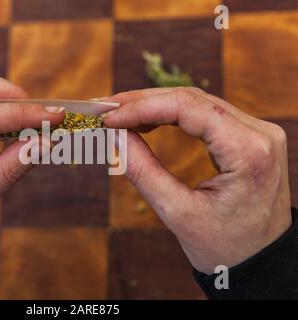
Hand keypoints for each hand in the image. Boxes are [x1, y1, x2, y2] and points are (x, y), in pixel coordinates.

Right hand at [103, 87, 290, 273]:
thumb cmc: (226, 246)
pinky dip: (170, 115)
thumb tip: (115, 137)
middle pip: (191, 99)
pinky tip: (145, 120)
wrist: (260, 260)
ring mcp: (257, 132)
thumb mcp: (178, 212)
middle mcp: (259, 132)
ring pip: (197, 103)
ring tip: (120, 114)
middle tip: (106, 110)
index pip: (188, 107)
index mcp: (248, 151)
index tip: (109, 118)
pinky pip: (204, 115)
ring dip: (154, 106)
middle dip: (143, 102)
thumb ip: (143, 171)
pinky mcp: (249, 137)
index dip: (142, 107)